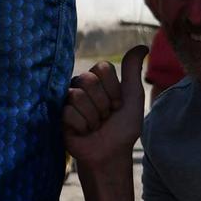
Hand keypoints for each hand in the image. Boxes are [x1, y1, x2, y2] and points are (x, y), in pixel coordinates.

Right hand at [65, 46, 146, 186]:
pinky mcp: (58, 115)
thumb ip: (132, 70)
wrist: (110, 155)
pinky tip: (83, 132)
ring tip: (94, 126)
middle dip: (102, 104)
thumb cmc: (122, 128)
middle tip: (105, 117)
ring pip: (78, 96)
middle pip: (88, 80)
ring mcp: (68, 100)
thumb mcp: (132, 98)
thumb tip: (142, 45)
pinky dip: (82, 126)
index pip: (102, 68)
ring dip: (93, 117)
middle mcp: (81, 86)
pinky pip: (69, 112)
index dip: (114, 90)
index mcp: (98, 79)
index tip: (117, 105)